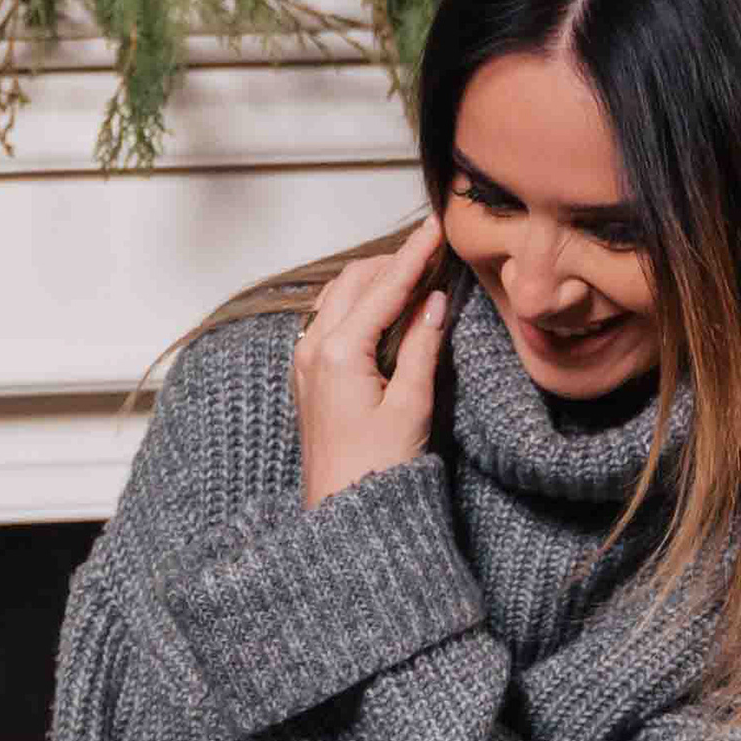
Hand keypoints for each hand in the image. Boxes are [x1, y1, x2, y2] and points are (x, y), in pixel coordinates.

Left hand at [296, 213, 451, 504]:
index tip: (434, 225)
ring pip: (339, 297)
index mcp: (339, 352)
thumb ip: (421, 346)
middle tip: (431, 249)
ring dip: (374, 279)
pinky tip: (384, 306)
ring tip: (413, 270)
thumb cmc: (378, 469)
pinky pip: (330, 320)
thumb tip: (433, 300)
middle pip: (354, 282)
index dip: (414, 254)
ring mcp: (306, 362)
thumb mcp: (411, 405)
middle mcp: (313, 349)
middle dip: (392, 261)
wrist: (342, 514)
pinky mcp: (309, 376)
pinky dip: (358, 302)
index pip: (384, 288)